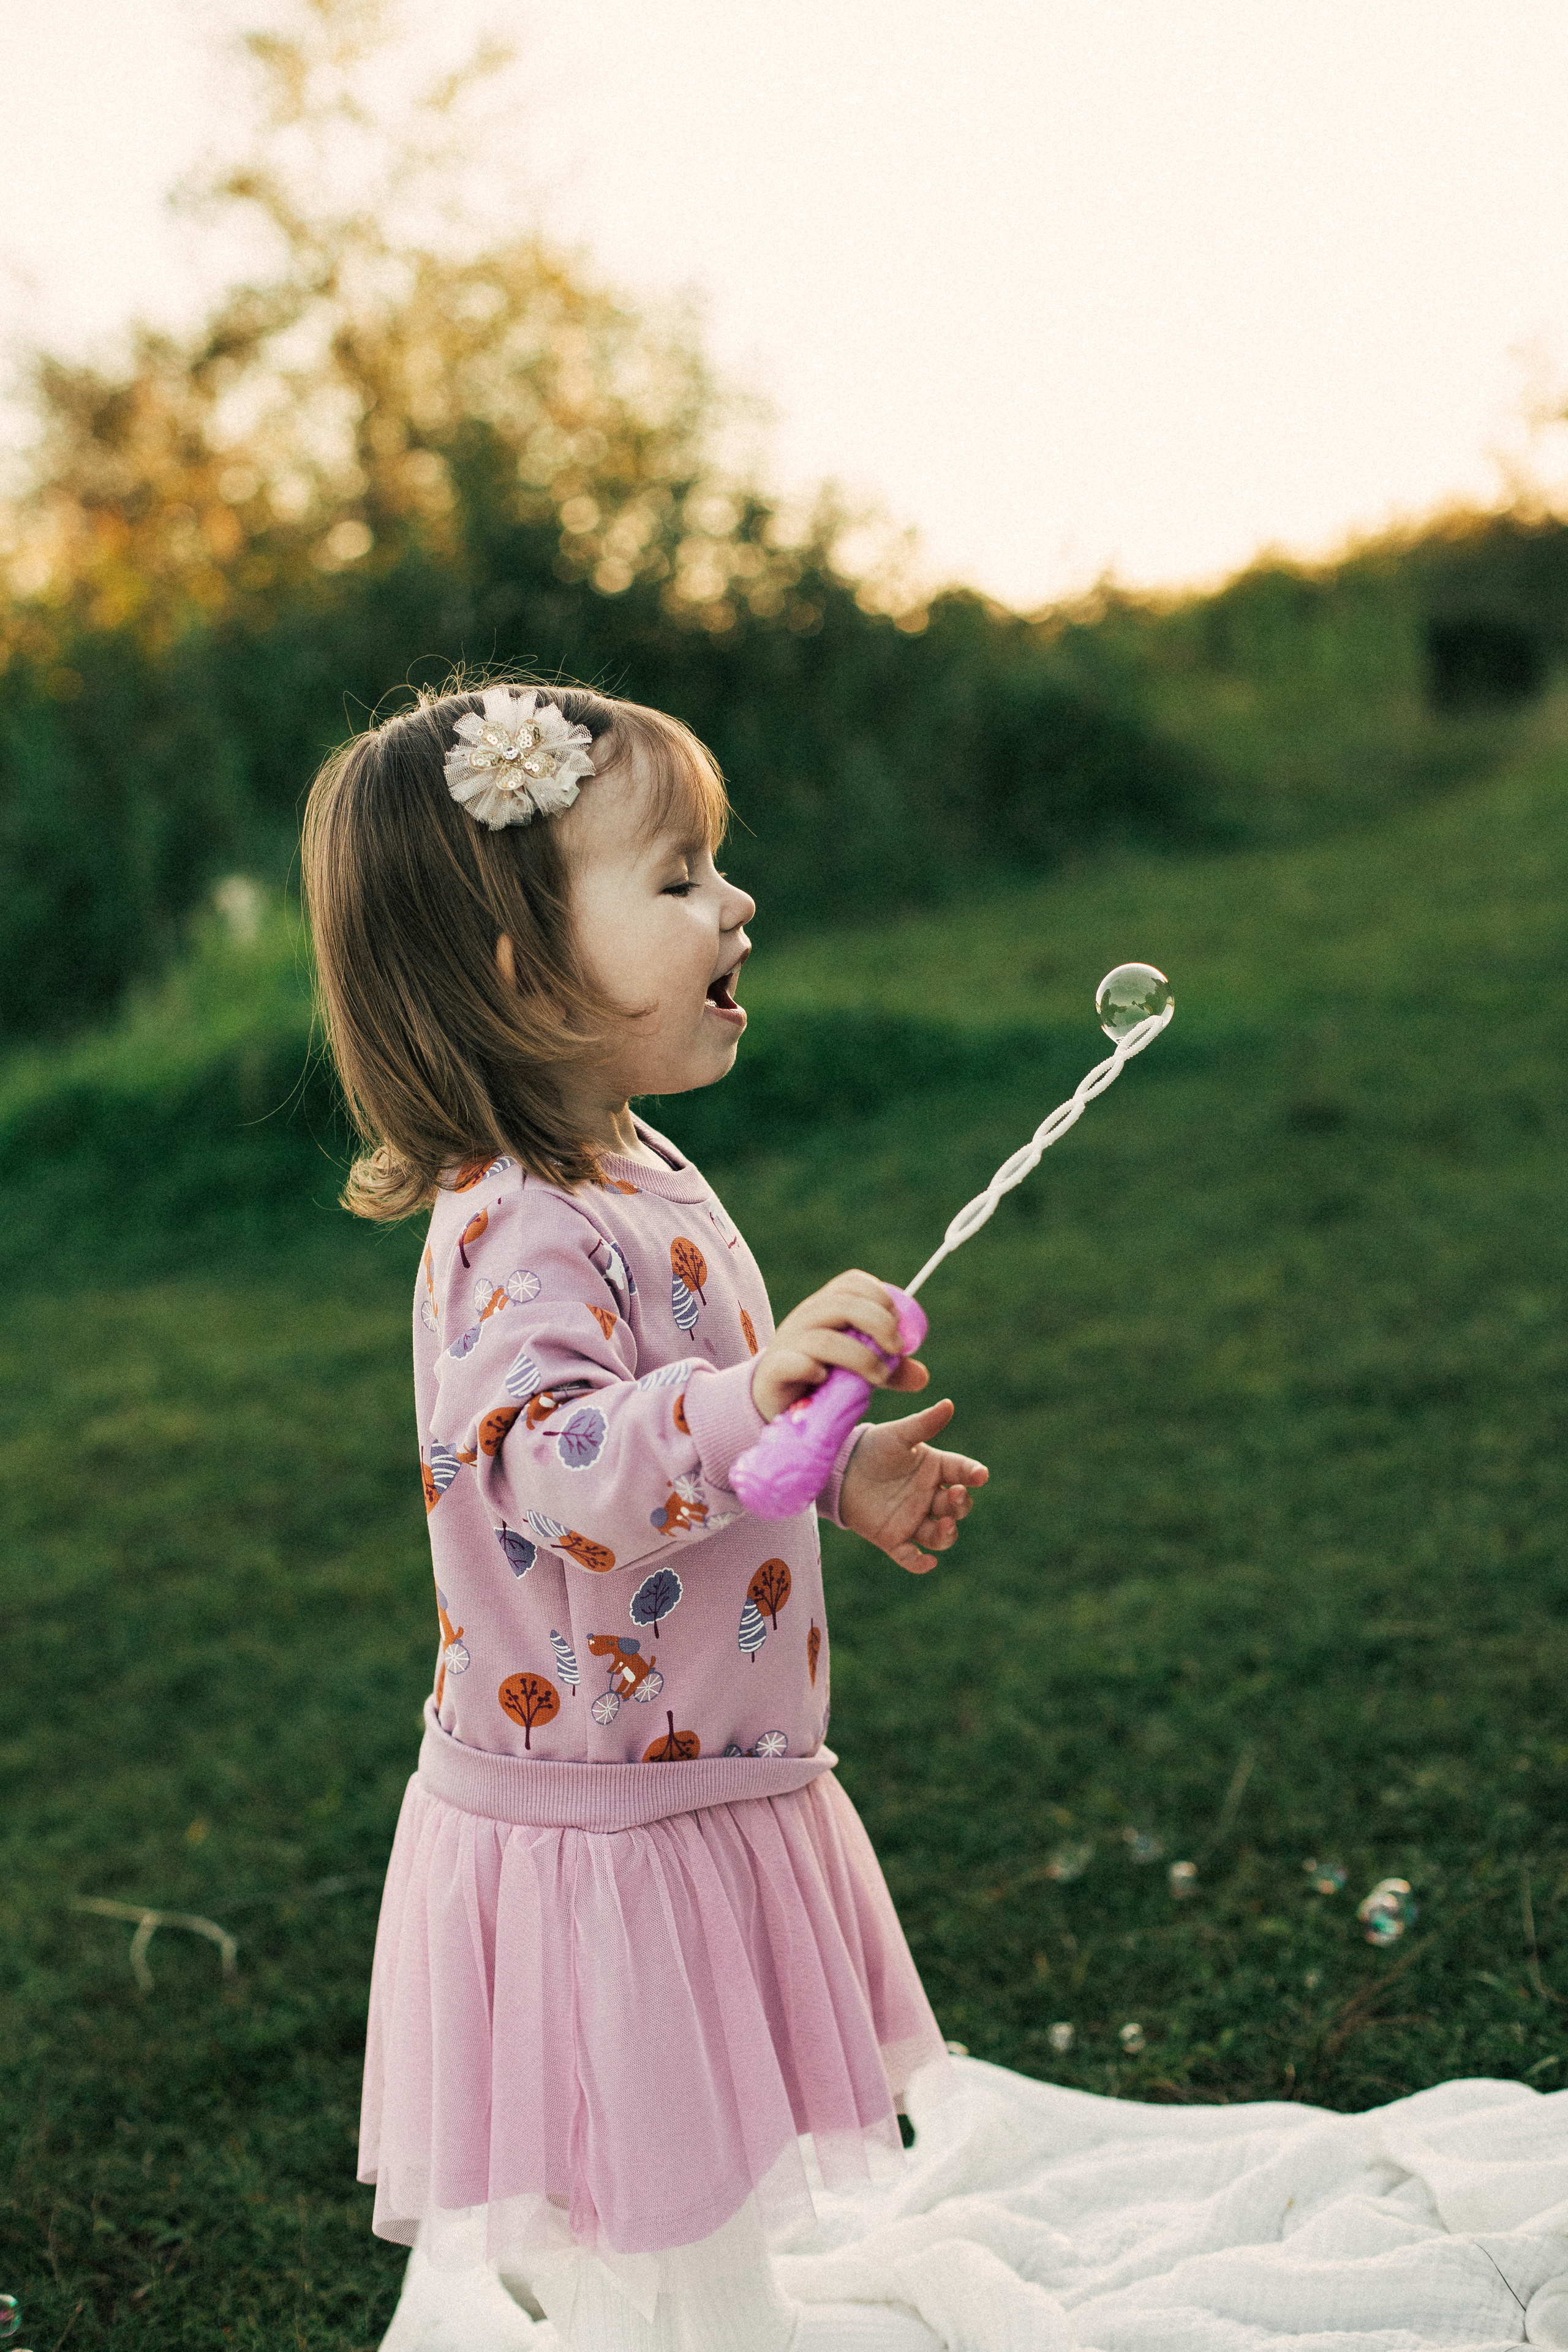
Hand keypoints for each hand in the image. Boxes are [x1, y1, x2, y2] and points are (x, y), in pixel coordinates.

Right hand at [751, 1269, 929, 1422]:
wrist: (776, 1401)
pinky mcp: (775, 1370)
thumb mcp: (860, 1370)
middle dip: (878, 1323)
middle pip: (842, 1305)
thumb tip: (922, 1376)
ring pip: (825, 1339)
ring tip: (879, 1377)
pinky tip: (826, 1380)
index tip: (899, 1324)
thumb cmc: (823, 1377)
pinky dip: (813, 1369)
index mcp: (826, 1307)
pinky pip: (794, 1363)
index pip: (851, 1283)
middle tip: (897, 1349)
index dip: (880, 1296)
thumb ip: (890, 1369)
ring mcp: (788, 1343)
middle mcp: (806, 1318)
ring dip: (860, 1357)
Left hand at [837, 1398, 987, 1574]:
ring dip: (947, 1533)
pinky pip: (911, 1557)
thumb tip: (948, 1404)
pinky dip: (920, 1564)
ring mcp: (913, 1518)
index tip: (980, 1474)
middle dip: (961, 1504)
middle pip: (957, 1507)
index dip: (973, 1474)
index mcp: (935, 1469)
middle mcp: (929, 1496)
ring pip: (941, 1535)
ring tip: (945, 1523)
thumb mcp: (897, 1435)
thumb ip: (923, 1424)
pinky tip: (927, 1562)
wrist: (836, 1468)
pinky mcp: (893, 1538)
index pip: (962, 1472)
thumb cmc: (871, 1447)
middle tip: (954, 1495)